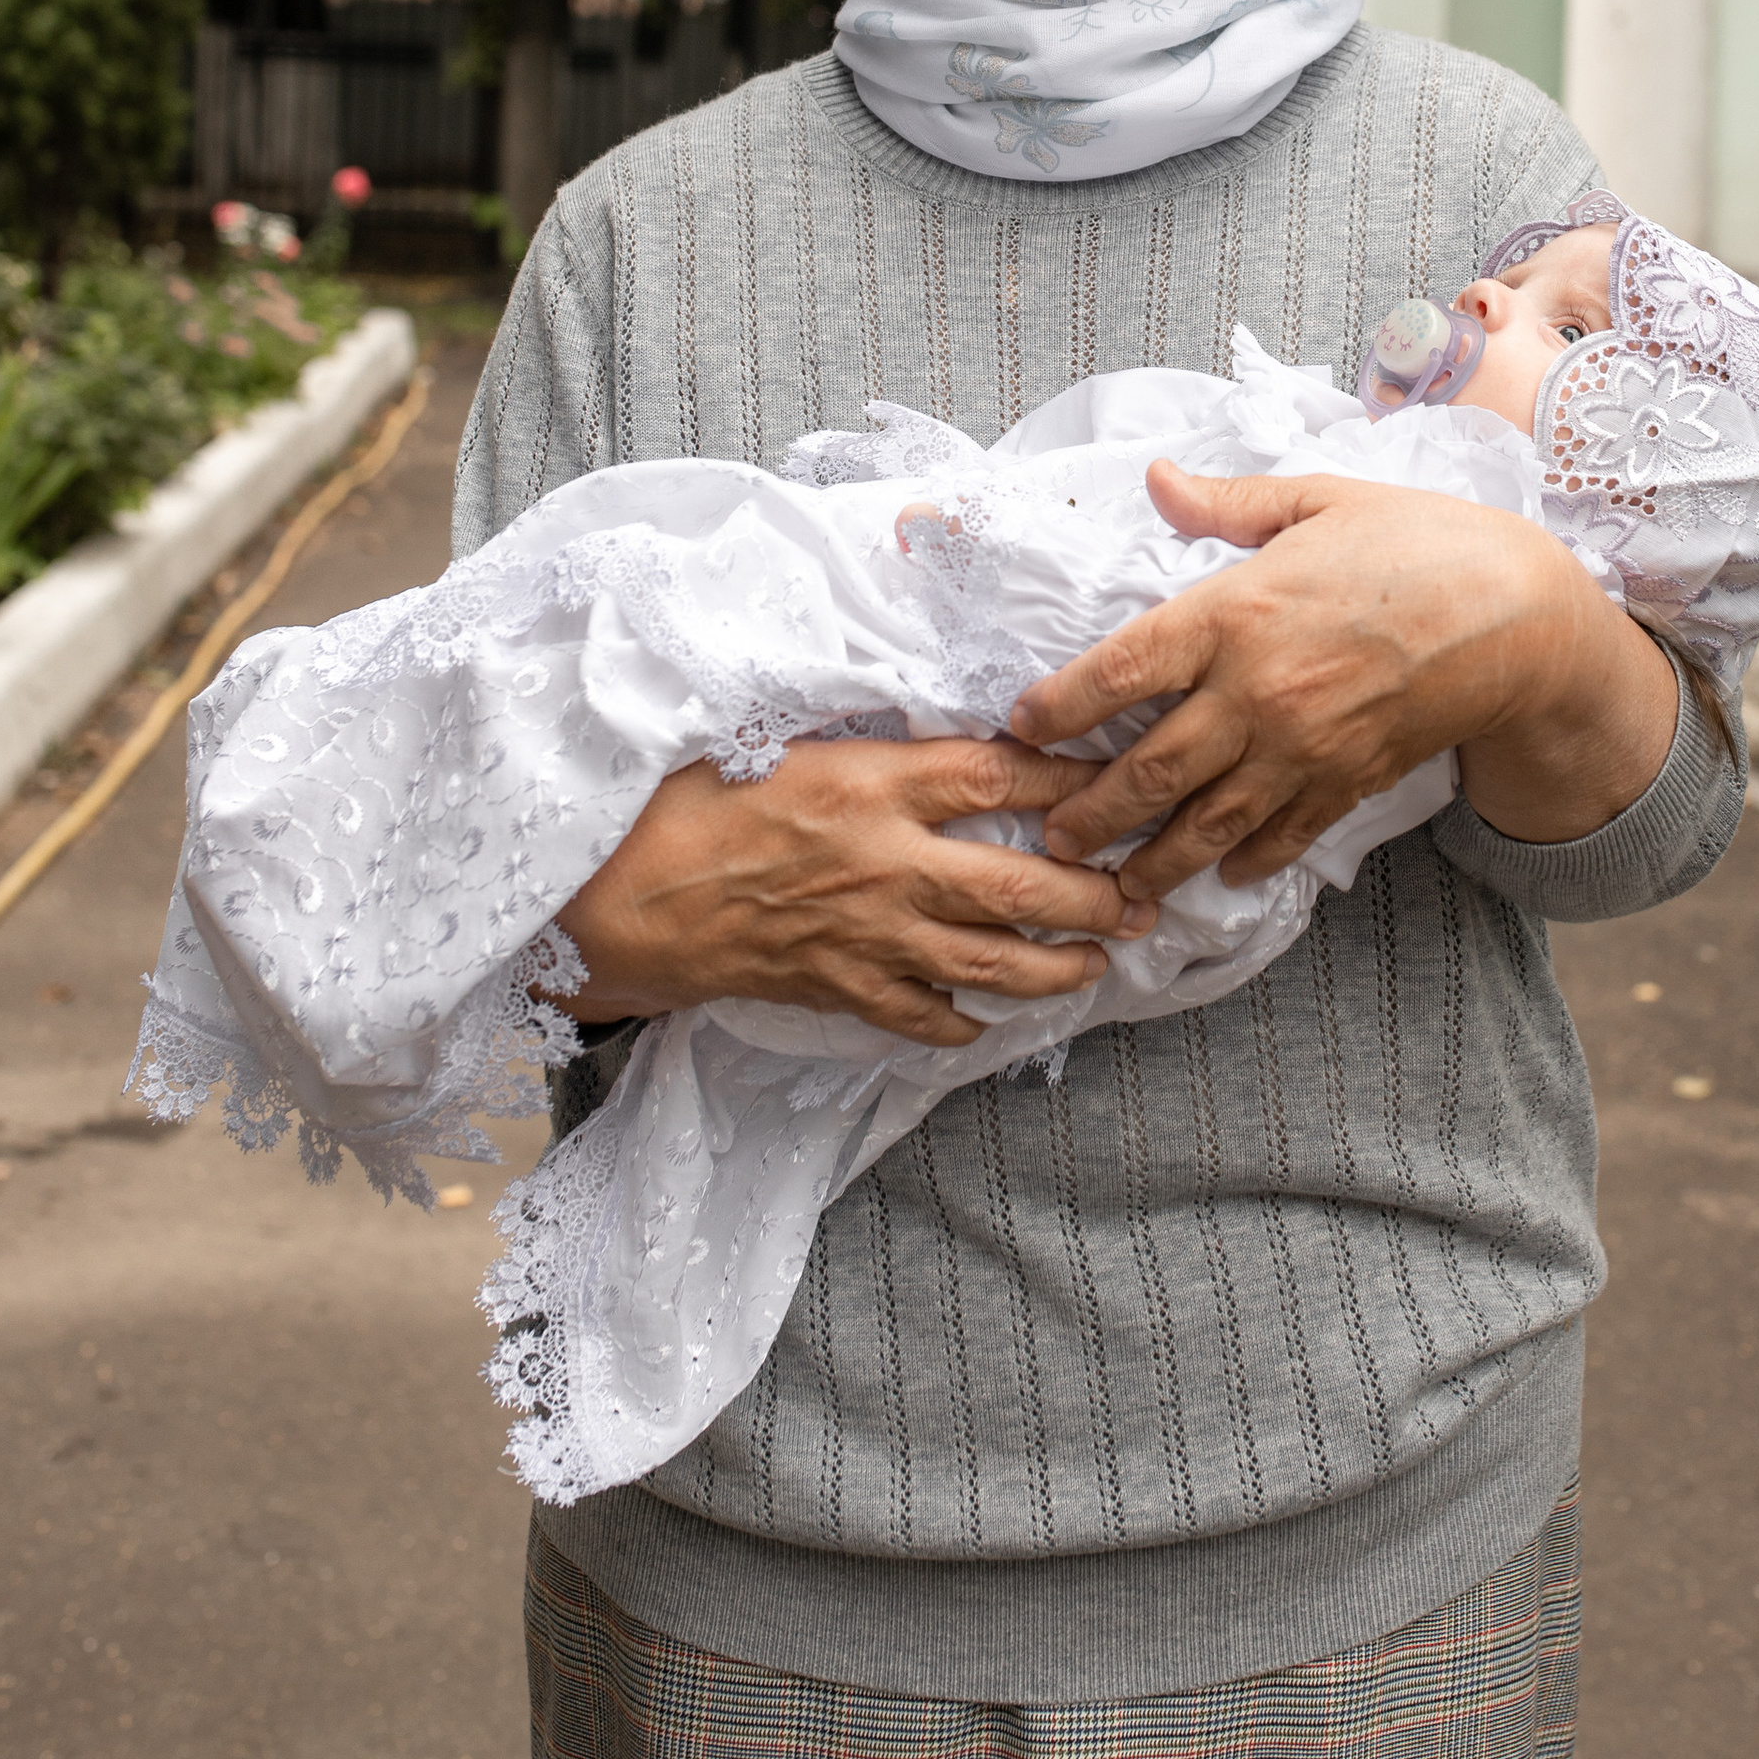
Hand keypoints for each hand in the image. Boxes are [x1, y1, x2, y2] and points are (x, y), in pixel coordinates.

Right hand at [554, 736, 1160, 1049]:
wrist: (617, 894)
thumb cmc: (687, 801)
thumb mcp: (780, 742)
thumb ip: (866, 745)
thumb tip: (937, 737)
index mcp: (870, 782)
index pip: (997, 776)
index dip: (1066, 780)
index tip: (1112, 779)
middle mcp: (885, 861)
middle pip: (1018, 885)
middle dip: (1092, 897)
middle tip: (1141, 900)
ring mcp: (865, 934)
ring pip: (988, 962)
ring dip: (1054, 969)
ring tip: (1097, 966)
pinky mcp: (836, 986)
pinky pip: (919, 1015)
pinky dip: (962, 1022)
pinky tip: (990, 1021)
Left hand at [1015, 463, 1681, 895]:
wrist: (1516, 614)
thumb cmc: (1417, 542)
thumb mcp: (1316, 498)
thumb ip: (1225, 502)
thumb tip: (1154, 477)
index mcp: (1233, 612)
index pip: (1119, 670)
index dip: (1059, 707)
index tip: (1021, 728)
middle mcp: (1255, 691)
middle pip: (1146, 770)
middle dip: (1088, 814)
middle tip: (1049, 842)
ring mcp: (1301, 748)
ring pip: (1203, 822)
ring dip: (1150, 861)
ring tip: (1113, 888)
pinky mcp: (1346, 782)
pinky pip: (1279, 836)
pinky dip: (1243, 862)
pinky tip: (1217, 876)